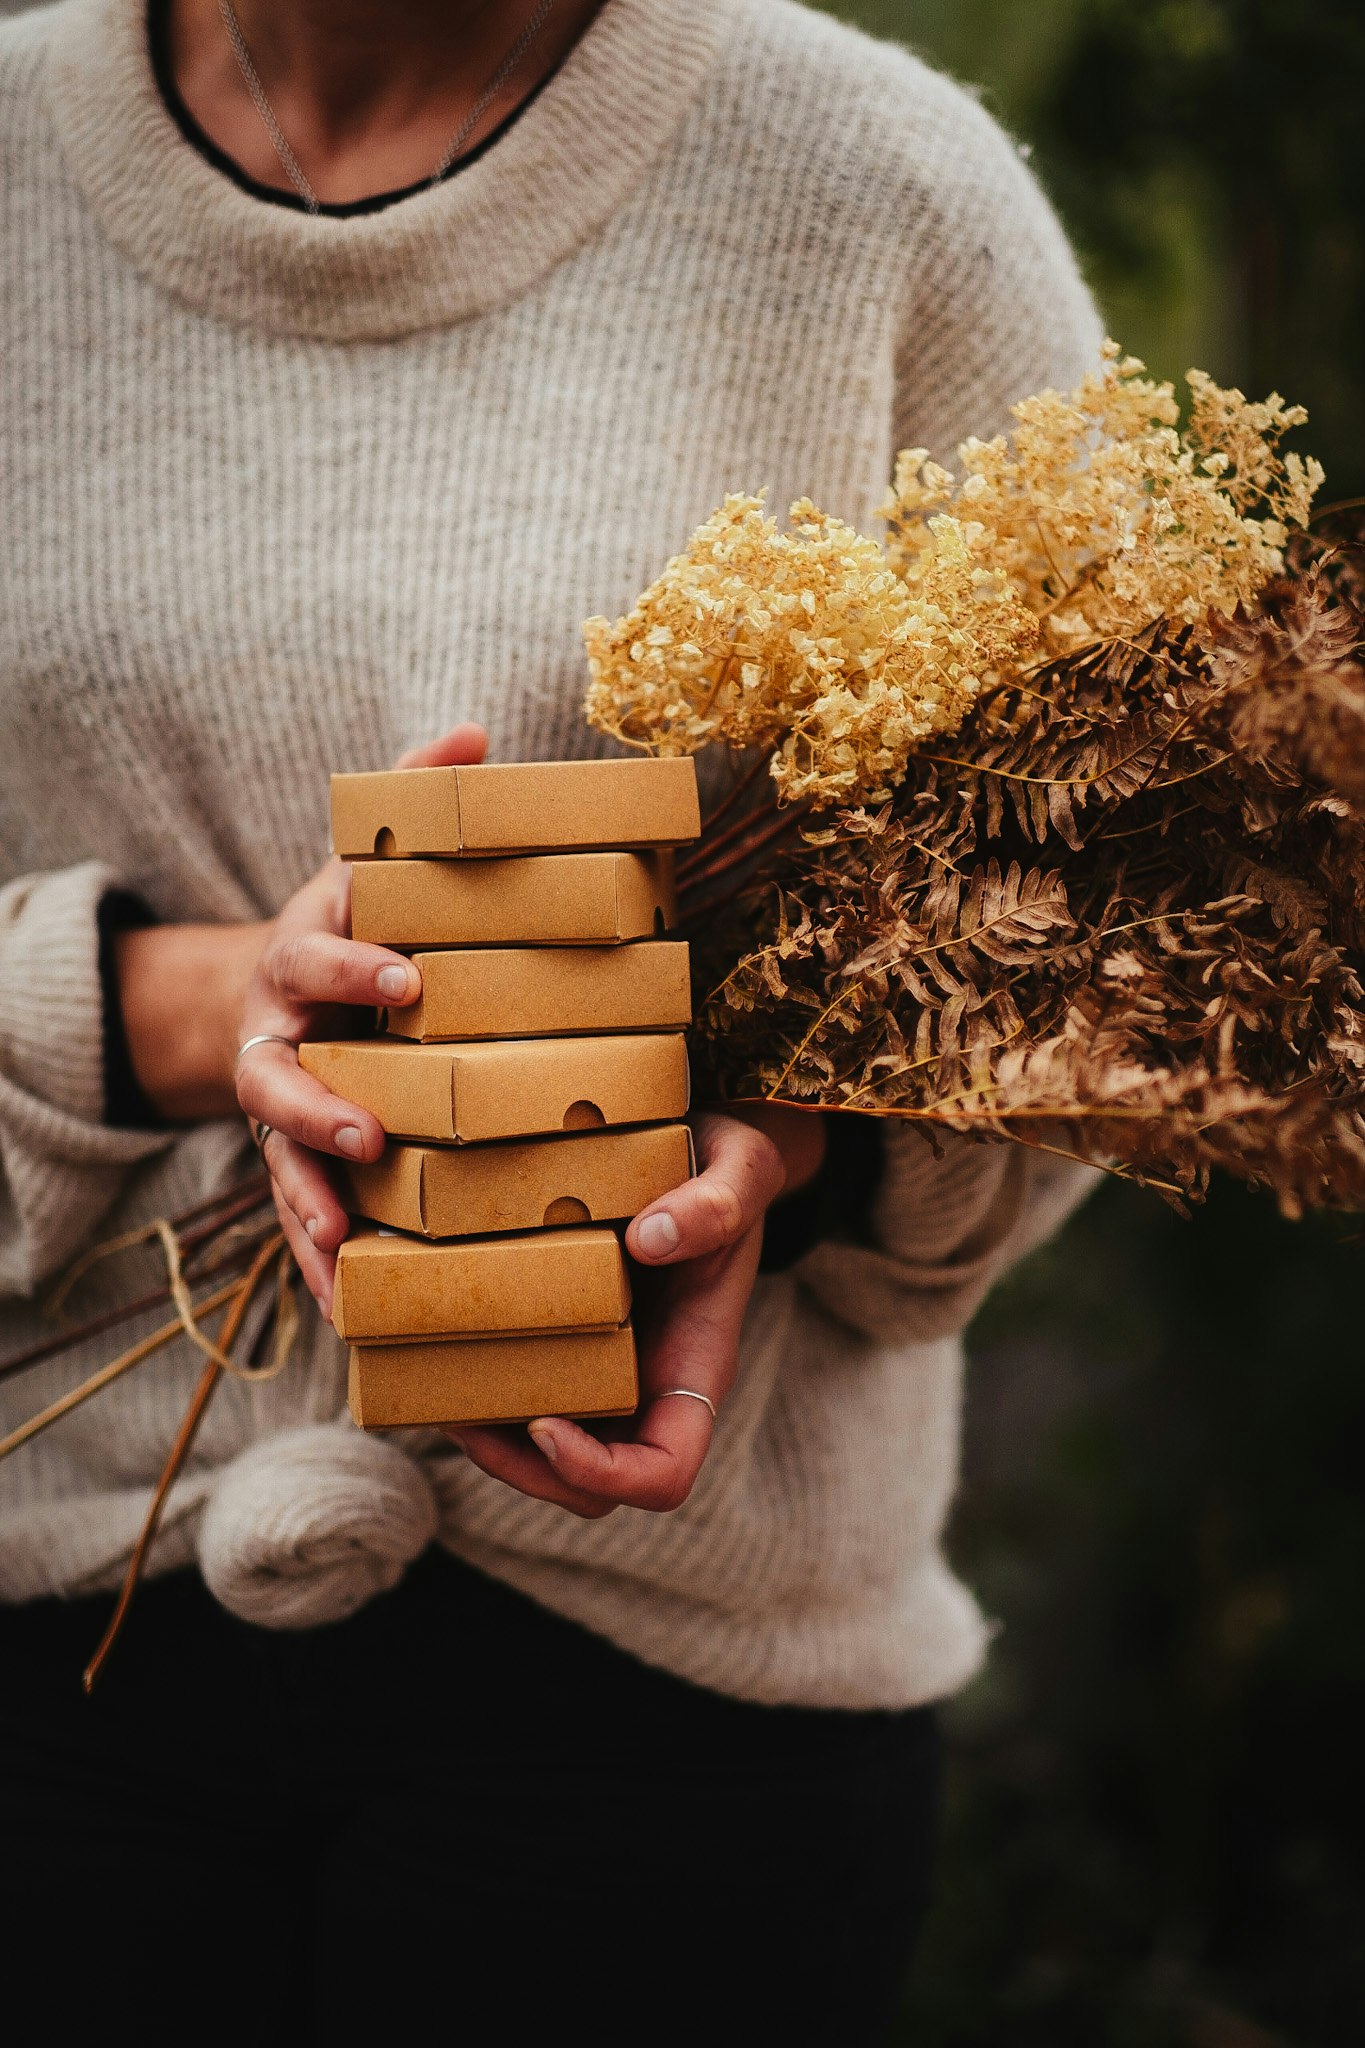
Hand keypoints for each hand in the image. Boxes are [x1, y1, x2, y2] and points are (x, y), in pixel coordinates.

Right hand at [233, 724, 487, 1311]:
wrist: (285, 981)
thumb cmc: (357, 917)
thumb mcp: (376, 857)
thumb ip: (417, 799)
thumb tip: (473, 733)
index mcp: (305, 955)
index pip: (318, 954)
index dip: (354, 965)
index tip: (409, 978)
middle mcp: (278, 1034)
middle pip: (275, 1077)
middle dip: (314, 1108)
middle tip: (366, 1135)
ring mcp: (279, 1105)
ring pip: (277, 1162)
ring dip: (306, 1202)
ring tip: (341, 1247)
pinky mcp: (295, 1158)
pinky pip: (298, 1214)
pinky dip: (318, 1259)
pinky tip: (350, 1306)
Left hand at [448, 1103, 825, 1518]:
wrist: (708, 1145)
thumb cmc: (731, 1162)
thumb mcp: (742, 1165)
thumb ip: (715, 1202)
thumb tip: (647, 1240)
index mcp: (696, 1364)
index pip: (665, 1473)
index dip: (603, 1474)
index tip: (546, 1424)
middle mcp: (653, 1384)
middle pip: (596, 1488)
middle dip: (525, 1472)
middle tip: (463, 1421)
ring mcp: (612, 1370)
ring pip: (553, 1457)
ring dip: (495, 1446)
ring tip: (440, 1399)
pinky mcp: (574, 1340)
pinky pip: (530, 1396)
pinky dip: (486, 1395)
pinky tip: (446, 1353)